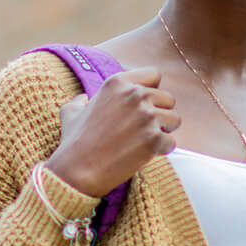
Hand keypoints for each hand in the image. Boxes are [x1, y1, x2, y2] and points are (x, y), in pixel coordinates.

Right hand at [44, 68, 178, 196]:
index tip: (145, 104)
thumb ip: (79, 101)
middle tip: (144, 129)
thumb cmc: (74, 143)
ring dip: (165, 131)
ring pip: (174, 118)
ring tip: (146, 141)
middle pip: (168, 98)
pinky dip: (162, 150)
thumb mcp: (70, 113)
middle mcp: (135, 94)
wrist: (78, 170)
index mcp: (117, 82)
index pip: (154, 74)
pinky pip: (172, 142)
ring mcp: (146, 116)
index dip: (152, 90)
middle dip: (160, 113)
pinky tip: (145, 154)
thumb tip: (81, 98)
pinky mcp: (154, 138)